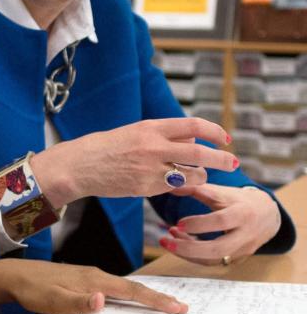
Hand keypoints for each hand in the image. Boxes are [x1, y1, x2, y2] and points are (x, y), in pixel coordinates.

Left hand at [0, 260, 187, 313]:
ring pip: (125, 286)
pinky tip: (131, 300)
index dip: (155, 300)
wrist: (13, 276)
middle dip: (158, 297)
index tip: (177, 307)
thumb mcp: (52, 300)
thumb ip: (78, 301)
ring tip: (164, 305)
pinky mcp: (84, 281)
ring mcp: (90, 277)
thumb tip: (103, 300)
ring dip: (145, 296)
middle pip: (133, 287)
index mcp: (93, 280)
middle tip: (181, 307)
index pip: (131, 290)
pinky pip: (114, 288)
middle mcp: (96, 275)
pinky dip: (130, 294)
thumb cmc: (32, 290)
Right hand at [29, 117, 237, 207]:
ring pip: (191, 175)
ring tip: (200, 177)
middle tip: (234, 162)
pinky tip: (178, 187)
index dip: (214, 131)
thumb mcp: (134, 131)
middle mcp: (153, 146)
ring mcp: (150, 169)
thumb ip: (162, 135)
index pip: (193, 125)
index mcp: (151, 127)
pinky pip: (173, 189)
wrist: (79, 165)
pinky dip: (181, 188)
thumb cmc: (106, 147)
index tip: (225, 138)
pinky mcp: (145, 188)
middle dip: (222, 158)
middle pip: (199, 152)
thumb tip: (191, 138)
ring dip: (201, 177)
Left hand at [159, 183, 280, 264]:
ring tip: (167, 239)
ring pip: (212, 259)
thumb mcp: (223, 191)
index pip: (222, 221)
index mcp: (243, 213)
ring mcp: (242, 250)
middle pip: (218, 249)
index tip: (178, 223)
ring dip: (186, 252)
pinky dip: (192, 256)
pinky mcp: (236, 259)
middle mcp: (245, 234)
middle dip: (189, 248)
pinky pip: (212, 262)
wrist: (267, 216)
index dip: (199, 224)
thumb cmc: (240, 201)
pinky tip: (179, 244)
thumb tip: (171, 184)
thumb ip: (197, 188)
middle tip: (166, 240)